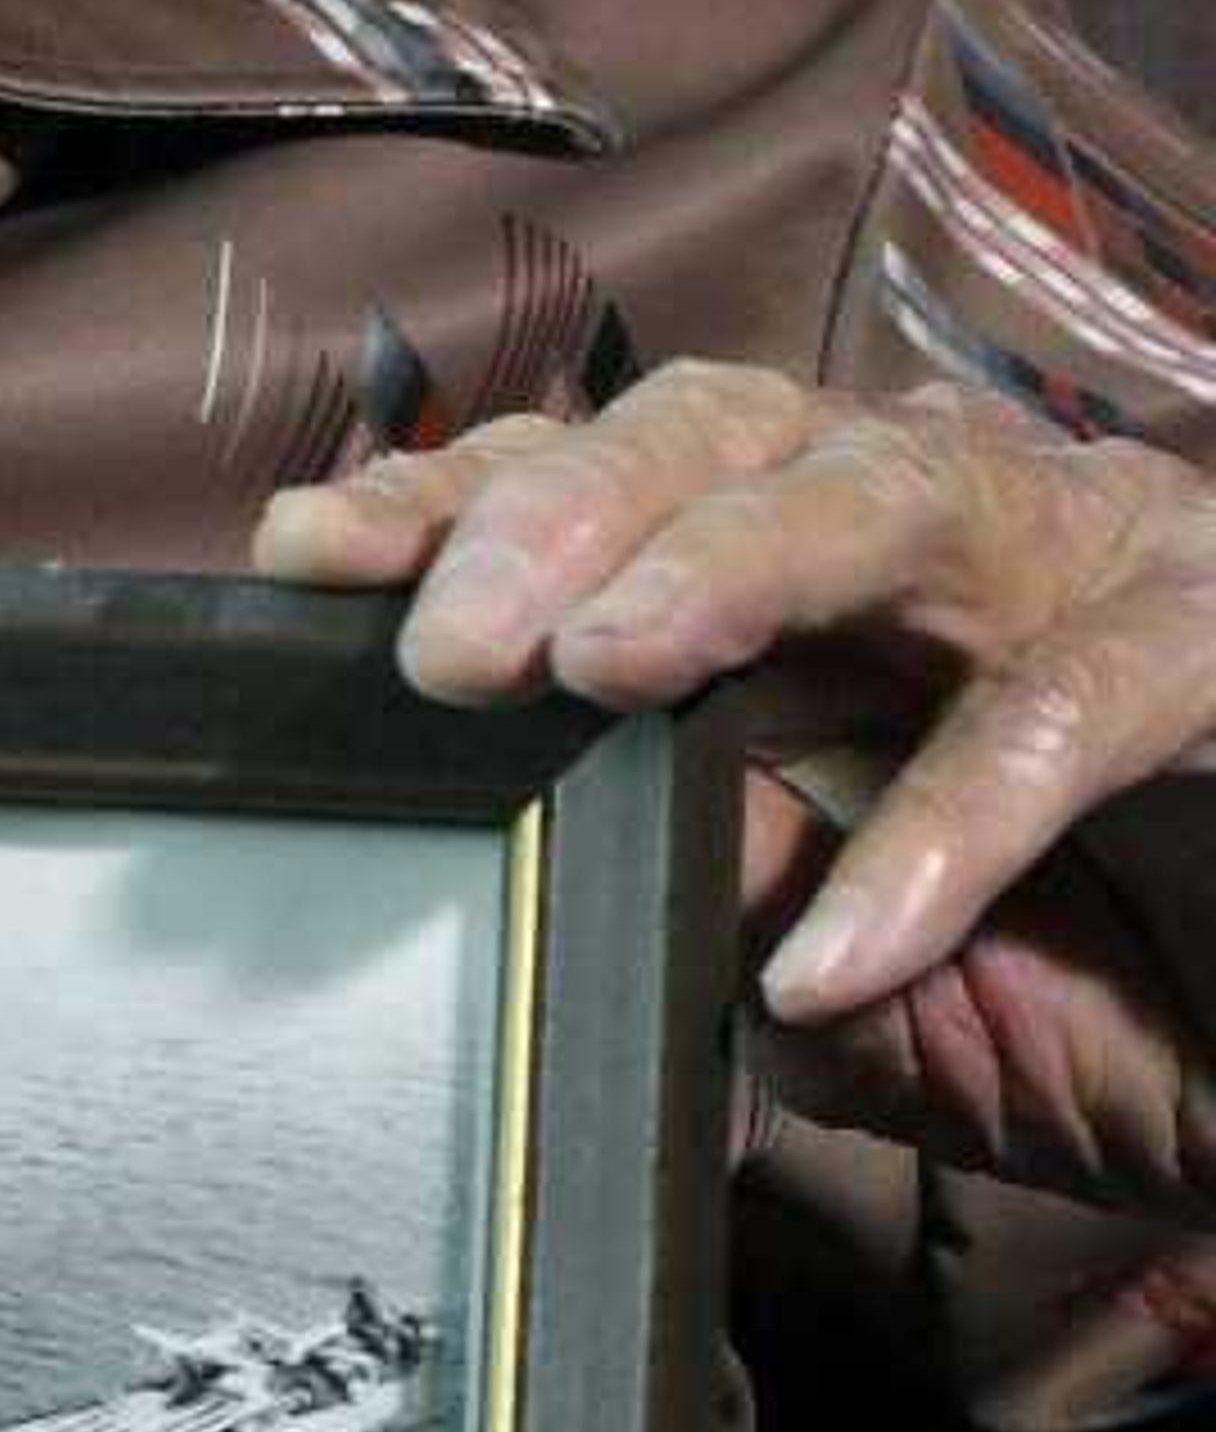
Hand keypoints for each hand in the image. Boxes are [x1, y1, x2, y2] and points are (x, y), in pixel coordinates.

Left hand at [252, 364, 1215, 1215]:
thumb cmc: (1130, 1004)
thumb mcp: (878, 996)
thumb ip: (738, 903)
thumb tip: (568, 851)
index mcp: (848, 569)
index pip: (616, 481)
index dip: (460, 497)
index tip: (301, 551)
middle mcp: (962, 521)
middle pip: (727, 427)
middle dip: (563, 511)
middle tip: (438, 639)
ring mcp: (1108, 563)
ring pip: (891, 494)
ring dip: (730, 564)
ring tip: (597, 664)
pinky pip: (1077, 710)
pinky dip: (947, 833)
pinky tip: (841, 944)